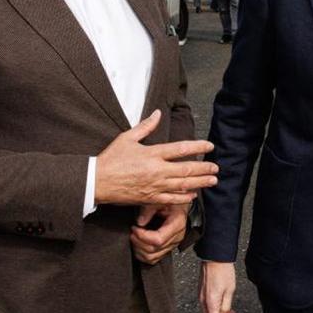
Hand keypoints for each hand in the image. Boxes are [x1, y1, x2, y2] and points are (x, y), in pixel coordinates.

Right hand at [95, 110, 218, 205]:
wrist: (96, 182)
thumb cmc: (110, 159)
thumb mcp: (126, 138)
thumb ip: (145, 126)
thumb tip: (157, 113)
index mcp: (152, 154)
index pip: (181, 149)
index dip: (198, 147)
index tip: (209, 146)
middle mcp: (156, 171)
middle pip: (186, 169)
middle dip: (204, 168)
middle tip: (216, 167)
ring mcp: (154, 186)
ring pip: (183, 185)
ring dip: (200, 183)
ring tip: (212, 181)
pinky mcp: (149, 199)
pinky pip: (171, 199)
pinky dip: (184, 198)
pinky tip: (193, 195)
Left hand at [130, 202, 189, 263]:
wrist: (180, 205)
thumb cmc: (173, 202)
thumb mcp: (161, 200)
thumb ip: (149, 209)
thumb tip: (140, 221)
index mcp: (177, 225)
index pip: (158, 240)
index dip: (142, 236)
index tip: (135, 228)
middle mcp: (176, 237)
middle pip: (153, 250)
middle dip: (138, 242)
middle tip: (133, 231)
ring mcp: (172, 245)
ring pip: (151, 257)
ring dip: (138, 249)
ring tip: (135, 237)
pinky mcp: (168, 248)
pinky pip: (153, 259)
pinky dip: (142, 254)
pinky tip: (139, 244)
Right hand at [199, 260, 237, 312]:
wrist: (215, 257)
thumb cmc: (224, 271)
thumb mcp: (230, 290)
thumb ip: (226, 306)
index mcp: (210, 303)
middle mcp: (202, 301)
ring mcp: (201, 297)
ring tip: (230, 310)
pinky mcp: (201, 292)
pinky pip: (207, 307)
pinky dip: (215, 309)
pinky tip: (224, 302)